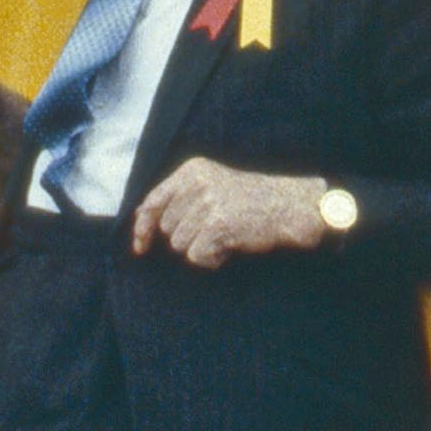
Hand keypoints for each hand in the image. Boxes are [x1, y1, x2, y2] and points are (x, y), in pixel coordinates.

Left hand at [130, 160, 327, 268]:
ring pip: (181, 245)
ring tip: (226, 236)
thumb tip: (141, 215)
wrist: (290, 206)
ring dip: (201, 248)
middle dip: (188, 237)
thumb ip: (178, 198)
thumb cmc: (251, 200)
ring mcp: (207, 203)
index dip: (143, 227)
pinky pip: (196, 256)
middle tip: (218, 229)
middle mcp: (196, 183)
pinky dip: (211, 259)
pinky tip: (228, 248)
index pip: (152, 202)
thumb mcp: (212, 186)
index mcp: (191, 171)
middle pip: (168, 229)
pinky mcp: (217, 224)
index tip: (140, 247)